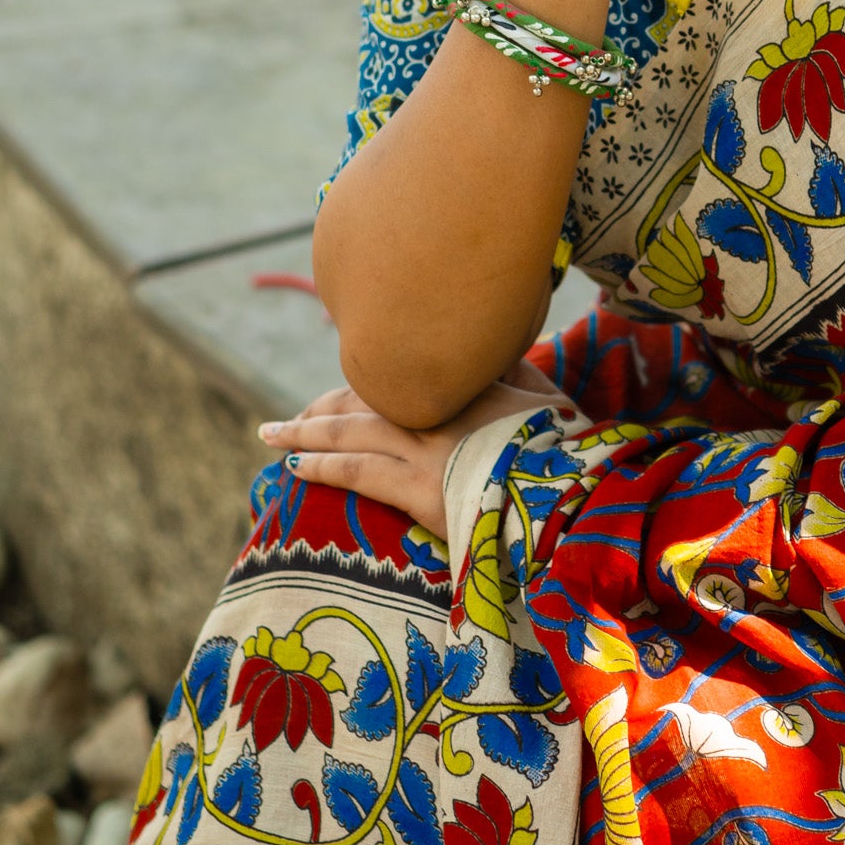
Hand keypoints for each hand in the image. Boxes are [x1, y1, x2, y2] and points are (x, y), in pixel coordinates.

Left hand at [257, 374, 575, 538]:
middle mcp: (434, 409)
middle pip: (360, 399)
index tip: (339, 392)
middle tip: (288, 419)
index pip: (396, 374)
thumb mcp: (548, 398)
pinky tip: (294, 466)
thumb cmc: (568, 446)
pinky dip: (321, 466)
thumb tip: (503, 354)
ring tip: (272, 435)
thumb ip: (518, 375)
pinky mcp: (416, 489)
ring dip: (303, 433)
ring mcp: (422, 448)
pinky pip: (356, 472)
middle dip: (318, 408)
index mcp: (462, 385)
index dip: (361, 383)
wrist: (571, 487)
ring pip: (347, 431)